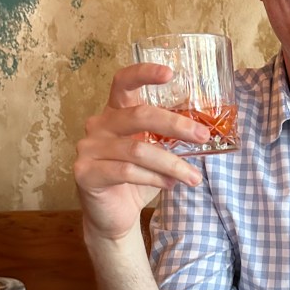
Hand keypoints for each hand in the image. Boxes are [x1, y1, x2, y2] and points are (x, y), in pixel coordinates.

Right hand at [74, 63, 209, 239]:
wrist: (112, 216)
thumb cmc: (136, 180)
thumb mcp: (154, 153)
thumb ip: (167, 139)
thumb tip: (204, 132)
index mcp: (114, 113)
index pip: (123, 83)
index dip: (144, 73)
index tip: (170, 73)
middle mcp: (98, 125)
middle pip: (138, 115)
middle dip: (175, 125)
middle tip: (202, 136)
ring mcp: (88, 149)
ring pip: (137, 150)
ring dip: (172, 164)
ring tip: (193, 177)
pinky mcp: (85, 173)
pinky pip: (127, 171)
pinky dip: (154, 178)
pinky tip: (170, 185)